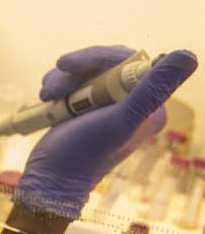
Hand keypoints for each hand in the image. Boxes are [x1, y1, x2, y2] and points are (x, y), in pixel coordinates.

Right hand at [17, 46, 197, 218]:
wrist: (49, 179)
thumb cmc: (82, 155)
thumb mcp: (119, 121)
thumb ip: (152, 90)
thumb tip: (187, 54)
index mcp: (148, 105)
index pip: (132, 62)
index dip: (100, 58)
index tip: (70, 66)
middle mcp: (130, 102)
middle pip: (106, 63)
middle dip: (75, 69)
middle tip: (54, 87)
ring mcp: (106, 104)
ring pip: (85, 70)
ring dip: (61, 79)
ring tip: (47, 97)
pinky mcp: (84, 107)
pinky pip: (72, 81)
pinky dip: (56, 85)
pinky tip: (46, 99)